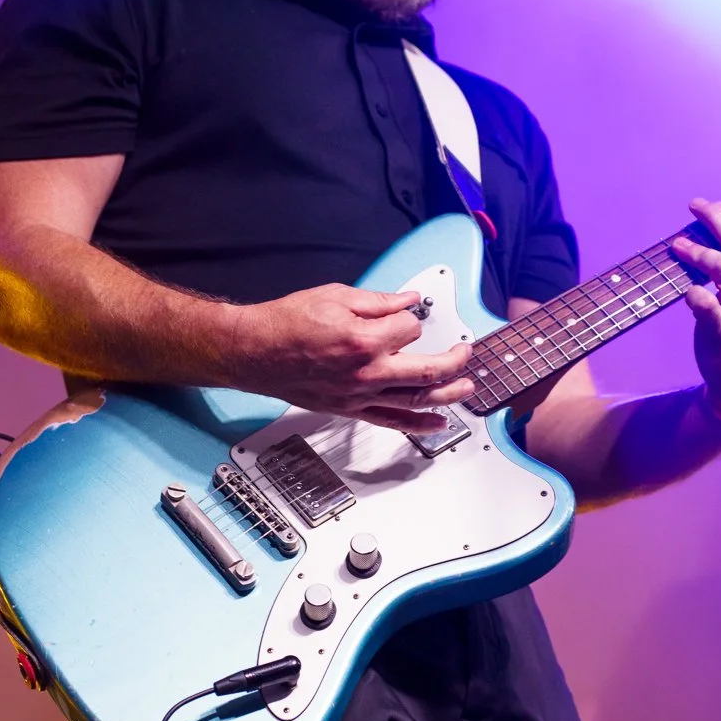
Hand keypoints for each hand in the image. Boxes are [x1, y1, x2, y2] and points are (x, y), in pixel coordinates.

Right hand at [232, 285, 472, 432]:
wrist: (253, 351)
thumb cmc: (286, 323)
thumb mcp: (334, 296)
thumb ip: (378, 301)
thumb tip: (407, 300)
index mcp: (363, 339)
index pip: (409, 327)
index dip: (411, 316)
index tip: (406, 312)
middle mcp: (366, 372)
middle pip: (426, 370)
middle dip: (453, 360)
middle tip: (465, 353)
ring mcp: (359, 395)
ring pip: (415, 400)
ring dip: (447, 395)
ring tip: (467, 388)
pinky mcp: (349, 410)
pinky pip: (391, 421)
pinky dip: (418, 424)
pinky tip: (438, 422)